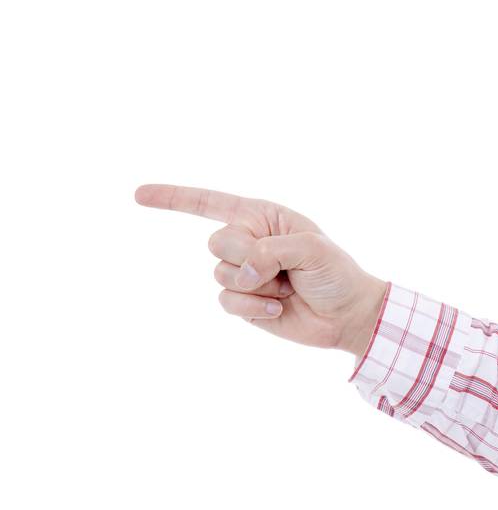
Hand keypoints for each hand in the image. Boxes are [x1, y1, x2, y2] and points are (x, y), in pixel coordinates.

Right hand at [134, 184, 387, 356]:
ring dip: (255, 285)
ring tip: (284, 287)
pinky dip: (253, 306)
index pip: (211, 203)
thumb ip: (270, 251)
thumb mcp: (312, 249)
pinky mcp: (243, 301)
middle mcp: (248, 241)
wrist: (347, 315)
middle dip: (247, 256)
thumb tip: (240, 272)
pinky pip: (227, 301)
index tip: (137, 194)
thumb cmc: (336, 274)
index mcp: (263, 217)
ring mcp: (244, 272)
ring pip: (219, 274)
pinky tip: (278, 307)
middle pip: (216, 241)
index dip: (173, 198)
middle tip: (281, 267)